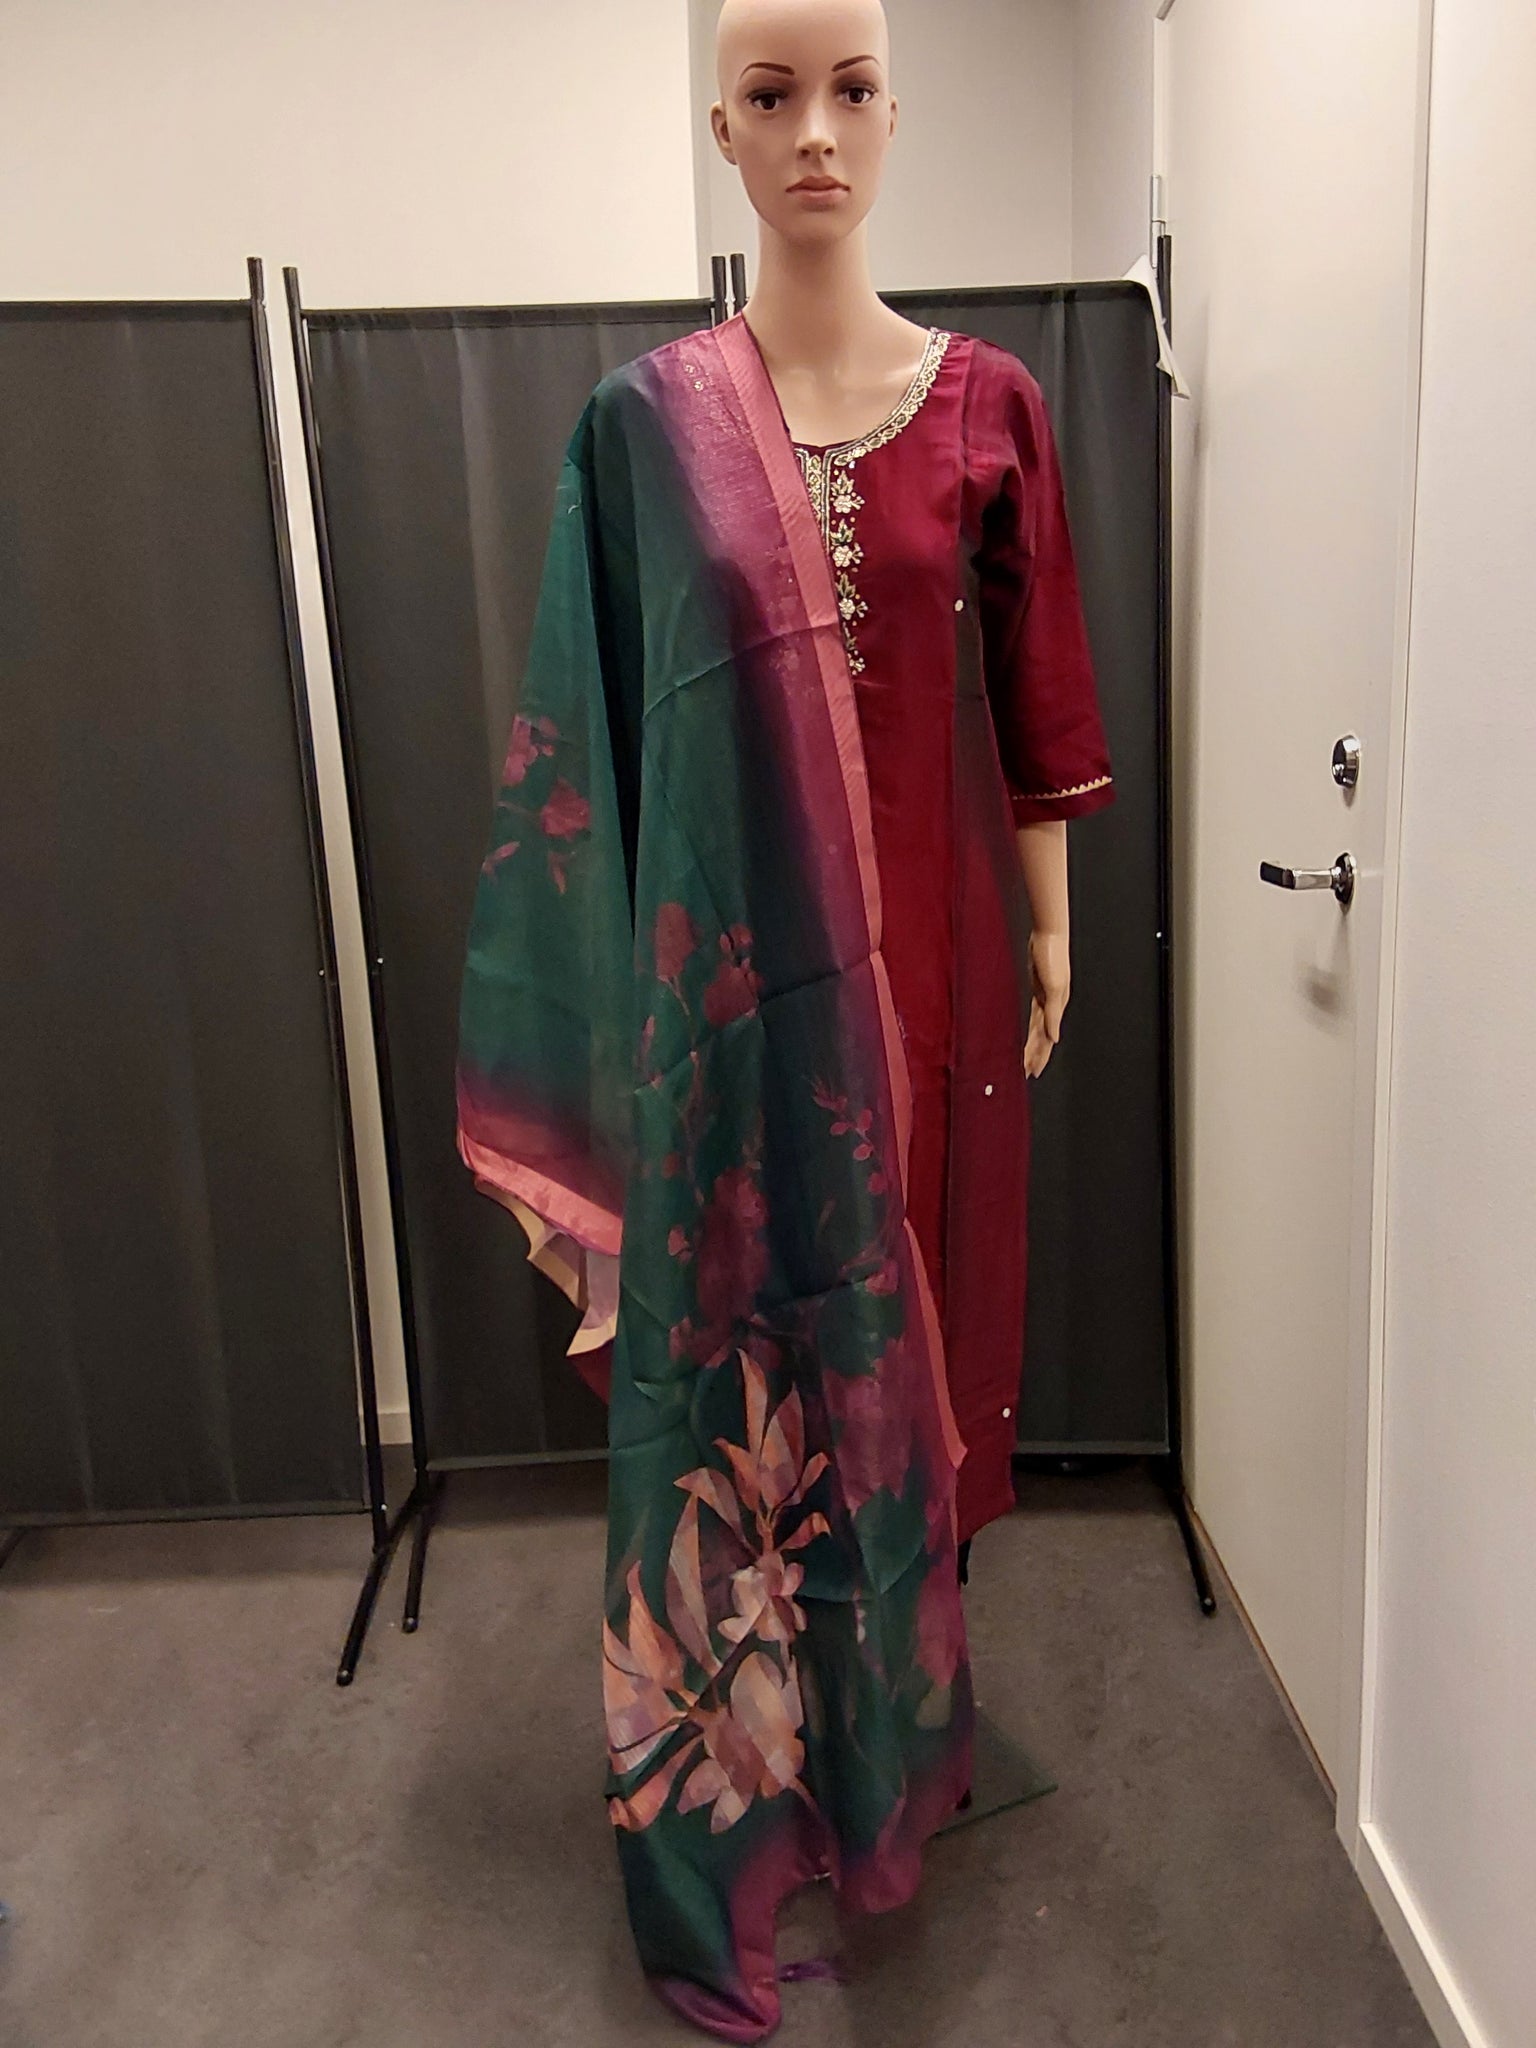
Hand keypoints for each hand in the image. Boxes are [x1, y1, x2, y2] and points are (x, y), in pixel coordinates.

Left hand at [1023, 929, 1069, 1079]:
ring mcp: (1045, 998)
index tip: (1033, 1072)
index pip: (1048, 1040)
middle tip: (1026, 1072)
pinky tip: (1031, 1035)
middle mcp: (1052, 1006)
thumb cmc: (1053, 957)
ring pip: (1038, 1028)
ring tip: (1026, 1060)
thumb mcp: (1053, 987)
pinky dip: (1033, 1027)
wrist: (1049, 936)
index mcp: (1056, 1007)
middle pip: (1042, 1038)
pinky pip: (1035, 1015)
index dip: (1041, 1057)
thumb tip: (1054, 1038)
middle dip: (1036, 1056)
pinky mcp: (1037, 990)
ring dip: (1033, 1044)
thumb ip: (1053, 1014)